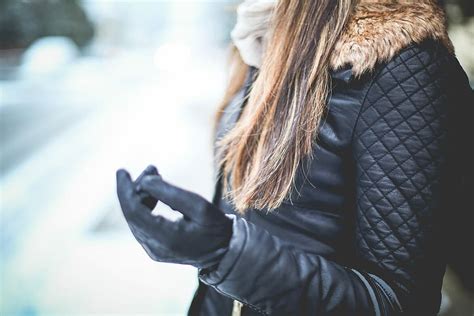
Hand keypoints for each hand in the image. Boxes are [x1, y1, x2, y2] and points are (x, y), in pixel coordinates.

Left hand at [116, 165, 232, 268]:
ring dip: (141, 195)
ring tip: (155, 175)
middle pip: (133, 214)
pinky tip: (154, 193)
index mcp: (166, 238)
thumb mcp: (198, 205)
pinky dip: (145, 205)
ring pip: (136, 218)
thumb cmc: (215, 226)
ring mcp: (153, 250)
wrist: (224, 251)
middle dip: (136, 188)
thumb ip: (171, 193)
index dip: (125, 190)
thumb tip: (144, 180)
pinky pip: (142, 224)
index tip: (122, 171)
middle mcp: (154, 248)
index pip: (134, 212)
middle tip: (151, 168)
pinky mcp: (155, 248)